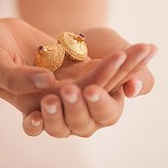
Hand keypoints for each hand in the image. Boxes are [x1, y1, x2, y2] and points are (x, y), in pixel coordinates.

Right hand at [0, 18, 154, 119]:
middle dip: (116, 76)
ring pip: (102, 81)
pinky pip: (100, 65)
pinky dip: (121, 57)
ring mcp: (65, 83)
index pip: (68, 109)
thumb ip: (17, 78)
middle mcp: (54, 100)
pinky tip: (142, 47)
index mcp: (34, 107)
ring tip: (148, 49)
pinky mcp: (72, 67)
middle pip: (92, 96)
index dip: (89, 97)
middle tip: (136, 55)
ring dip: (126, 66)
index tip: (107, 77)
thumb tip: (50, 84)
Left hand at [22, 27, 156, 137]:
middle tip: (68, 91)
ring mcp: (61, 116)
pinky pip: (34, 128)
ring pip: (59, 129)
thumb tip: (134, 88)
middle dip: (76, 107)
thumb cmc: (101, 45)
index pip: (108, 113)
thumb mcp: (120, 50)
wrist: (69, 38)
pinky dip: (33, 125)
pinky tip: (32, 117)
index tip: (91, 90)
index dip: (100, 103)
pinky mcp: (37, 111)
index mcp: (108, 106)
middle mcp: (86, 117)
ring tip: (49, 101)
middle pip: (83, 124)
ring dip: (54, 116)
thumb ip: (135, 69)